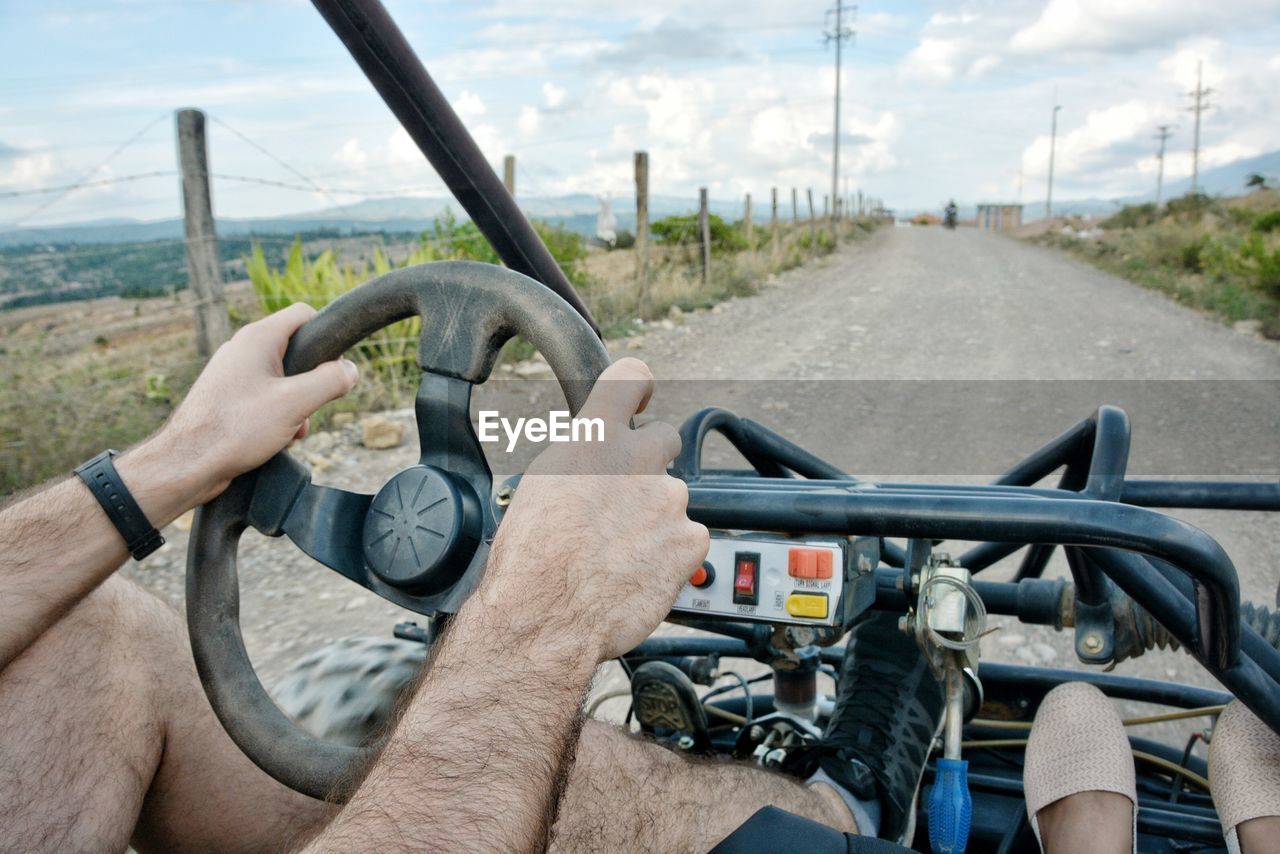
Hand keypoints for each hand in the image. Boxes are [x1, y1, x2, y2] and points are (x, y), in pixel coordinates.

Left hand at [150, 303, 357, 503]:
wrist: (188, 464)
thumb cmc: (236, 429)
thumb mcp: (296, 403)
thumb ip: (330, 381)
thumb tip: (350, 370)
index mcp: (258, 338)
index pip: (304, 314)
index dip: (326, 337)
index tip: (333, 367)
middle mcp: (242, 348)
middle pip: (295, 351)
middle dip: (311, 381)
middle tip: (309, 407)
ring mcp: (231, 372)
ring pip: (281, 378)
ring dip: (295, 404)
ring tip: (289, 430)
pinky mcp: (226, 396)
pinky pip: (263, 396)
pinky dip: (275, 415)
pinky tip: (273, 439)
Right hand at [476, 358, 709, 664]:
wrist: (547, 615)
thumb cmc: (531, 558)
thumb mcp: (539, 485)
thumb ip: (579, 458)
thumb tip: (591, 459)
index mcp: (594, 438)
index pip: (629, 379)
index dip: (637, 387)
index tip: (640, 396)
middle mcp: (638, 458)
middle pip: (662, 440)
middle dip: (648, 465)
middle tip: (621, 503)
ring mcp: (669, 498)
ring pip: (672, 499)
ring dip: (654, 518)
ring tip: (619, 552)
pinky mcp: (690, 539)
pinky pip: (689, 538)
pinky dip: (670, 554)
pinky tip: (638, 571)